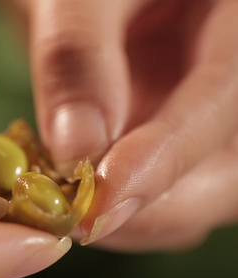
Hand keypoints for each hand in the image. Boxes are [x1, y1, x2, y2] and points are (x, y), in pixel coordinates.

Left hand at [3, 0, 237, 250]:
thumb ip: (78, 53)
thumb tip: (75, 146)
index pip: (224, 97)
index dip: (162, 157)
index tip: (99, 202)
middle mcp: (236, 82)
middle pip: (225, 172)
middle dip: (148, 205)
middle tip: (70, 218)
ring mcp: (207, 122)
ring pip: (195, 196)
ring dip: (130, 218)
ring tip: (63, 207)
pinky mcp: (175, 142)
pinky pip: (161, 193)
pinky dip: (115, 206)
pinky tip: (69, 194)